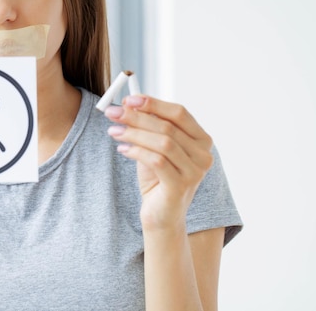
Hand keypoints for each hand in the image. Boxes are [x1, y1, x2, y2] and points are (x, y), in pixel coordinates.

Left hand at [105, 96, 213, 231]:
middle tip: (112, 112)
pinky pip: (156, 161)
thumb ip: (148, 127)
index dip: (153, 103)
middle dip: (137, 116)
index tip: (128, 99)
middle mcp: (203, 155)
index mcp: (201, 140)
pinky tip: (122, 149)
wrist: (161, 216)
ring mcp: (195, 172)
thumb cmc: (157, 179)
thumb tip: (128, 104)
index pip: (179, 113)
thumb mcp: (153, 148)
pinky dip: (136, 151)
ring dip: (133, 133)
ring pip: (162, 142)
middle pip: (168, 126)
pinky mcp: (181, 186)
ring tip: (113, 131)